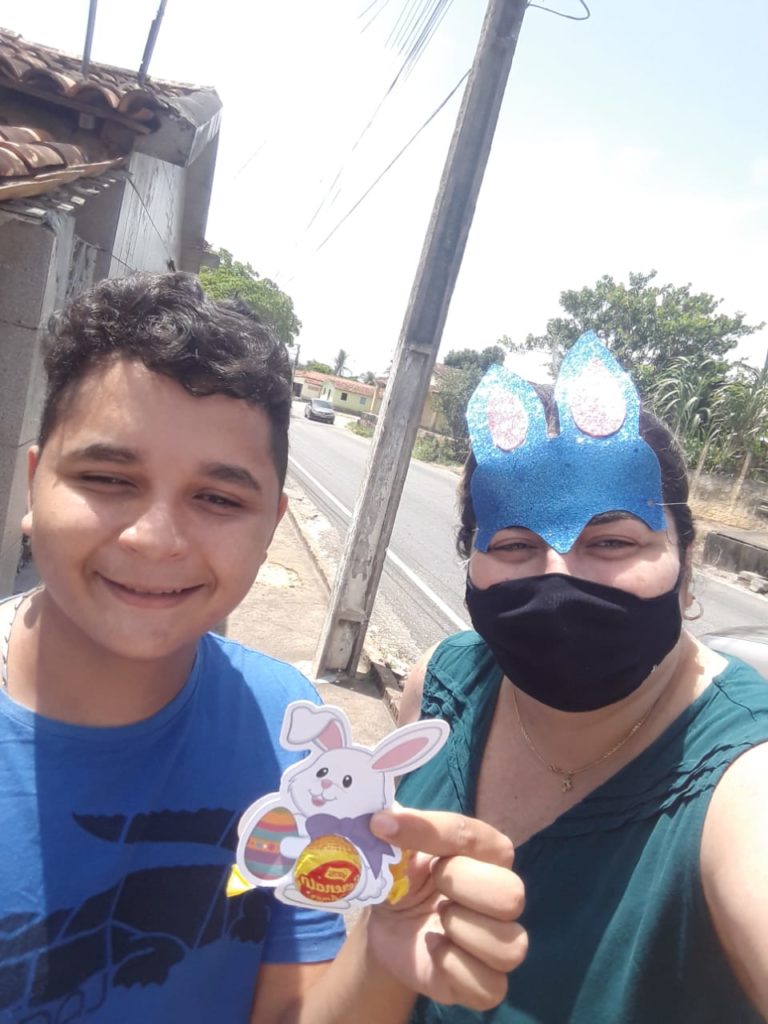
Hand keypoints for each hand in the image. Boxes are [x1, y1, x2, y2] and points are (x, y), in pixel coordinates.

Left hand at [365, 807, 526, 1011]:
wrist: (386, 922)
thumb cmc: (405, 873)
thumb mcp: (399, 843)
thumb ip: (398, 824)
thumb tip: (382, 818)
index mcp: (489, 852)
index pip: (476, 836)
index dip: (430, 831)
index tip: (383, 826)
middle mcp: (504, 895)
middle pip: (512, 895)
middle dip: (461, 886)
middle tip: (434, 884)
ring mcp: (499, 942)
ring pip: (510, 947)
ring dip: (460, 930)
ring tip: (435, 920)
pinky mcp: (485, 983)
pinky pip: (489, 986)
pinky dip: (454, 967)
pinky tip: (433, 948)